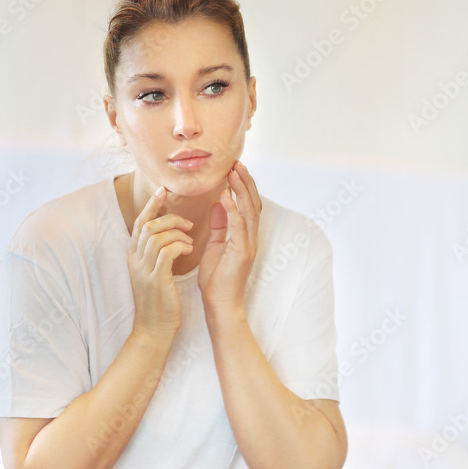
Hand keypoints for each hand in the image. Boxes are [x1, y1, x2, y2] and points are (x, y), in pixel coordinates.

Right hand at [127, 186, 193, 335]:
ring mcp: (144, 270)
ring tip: (190, 241)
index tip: (163, 190)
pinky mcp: (156, 280)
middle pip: (147, 226)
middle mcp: (135, 260)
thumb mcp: (153, 273)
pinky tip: (189, 251)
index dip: (151, 205)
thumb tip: (168, 233)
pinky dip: (179, 246)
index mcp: (134, 257)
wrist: (154, 330)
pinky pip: (167, 252)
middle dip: (169, 217)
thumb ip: (156, 253)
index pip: (139, 223)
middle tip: (188, 222)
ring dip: (177, 233)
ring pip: (157, 236)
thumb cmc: (159, 301)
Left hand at [198, 161, 261, 320]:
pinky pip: (239, 226)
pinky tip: (224, 195)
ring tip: (233, 172)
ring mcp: (249, 245)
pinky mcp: (242, 252)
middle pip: (253, 203)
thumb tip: (218, 203)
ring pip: (250, 210)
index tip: (234, 168)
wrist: (219, 306)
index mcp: (245, 236)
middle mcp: (251, 238)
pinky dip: (232, 209)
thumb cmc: (216, 280)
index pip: (248, 205)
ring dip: (241, 189)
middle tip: (237, 162)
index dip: (243, 186)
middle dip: (245, 182)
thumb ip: (218, 226)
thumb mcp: (214, 247)